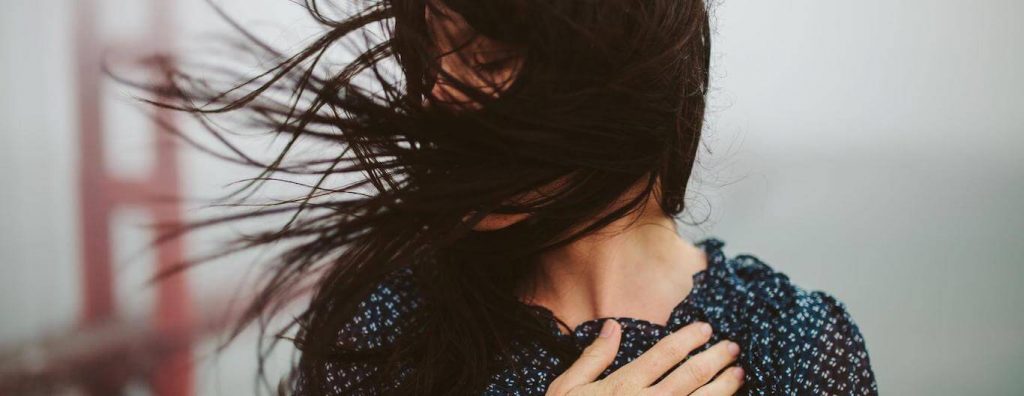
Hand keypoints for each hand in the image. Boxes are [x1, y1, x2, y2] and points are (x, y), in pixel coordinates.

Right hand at [546, 320, 744, 394]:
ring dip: (724, 386)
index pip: (664, 354)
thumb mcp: (567, 388)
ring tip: (739, 374)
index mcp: (623, 386)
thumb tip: (612, 326)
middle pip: (691, 375)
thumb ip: (593, 358)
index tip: (706, 328)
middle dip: (716, 358)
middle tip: (732, 347)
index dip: (688, 338)